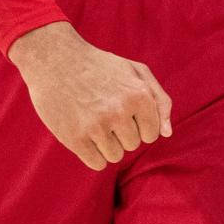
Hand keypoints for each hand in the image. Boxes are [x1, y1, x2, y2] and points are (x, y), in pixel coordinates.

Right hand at [9, 22, 171, 170]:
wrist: (56, 60)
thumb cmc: (100, 66)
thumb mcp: (135, 71)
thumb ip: (159, 100)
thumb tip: (167, 133)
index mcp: (139, 94)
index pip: (152, 133)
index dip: (139, 123)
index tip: (124, 109)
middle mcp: (120, 111)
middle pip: (132, 145)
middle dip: (122, 132)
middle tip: (105, 110)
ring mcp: (97, 126)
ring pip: (115, 156)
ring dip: (106, 143)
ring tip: (94, 119)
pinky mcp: (76, 139)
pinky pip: (97, 164)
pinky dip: (93, 153)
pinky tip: (85, 132)